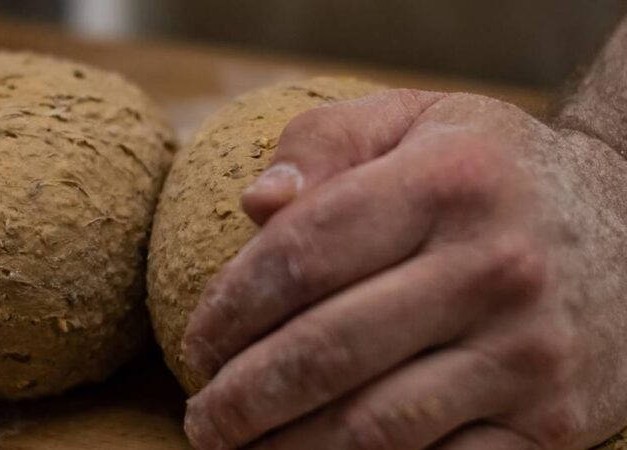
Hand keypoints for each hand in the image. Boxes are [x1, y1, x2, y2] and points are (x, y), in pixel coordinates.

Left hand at [182, 89, 626, 448]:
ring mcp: (529, 353)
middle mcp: (493, 267)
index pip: (302, 254)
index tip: (197, 344)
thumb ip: (327, 143)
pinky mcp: (554, 421)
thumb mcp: (417, 120)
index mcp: (446, 182)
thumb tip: (254, 204)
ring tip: (241, 448)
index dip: (230, 308)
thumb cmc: (492, 172)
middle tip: (202, 418)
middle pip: (327, 351)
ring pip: (375, 429)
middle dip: (243, 398)